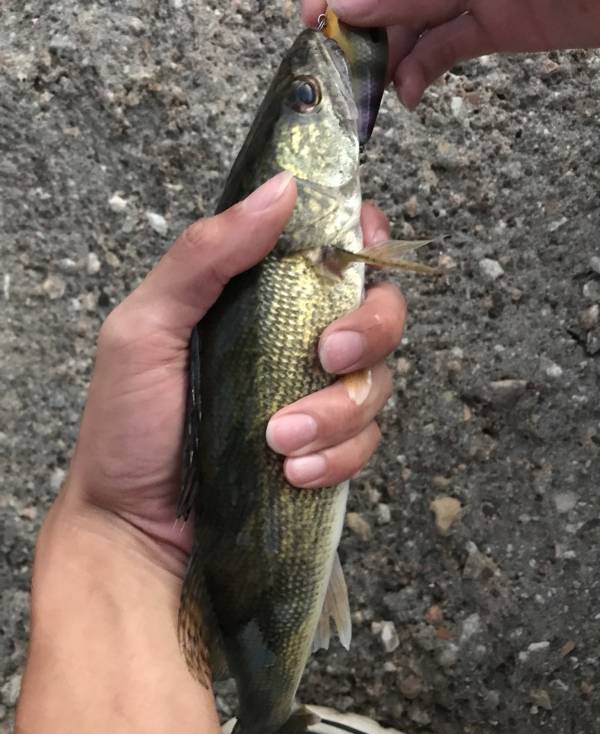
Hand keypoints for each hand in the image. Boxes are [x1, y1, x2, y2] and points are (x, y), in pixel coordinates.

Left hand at [14, 172, 405, 733]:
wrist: (135, 527)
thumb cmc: (129, 423)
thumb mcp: (144, 327)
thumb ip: (204, 256)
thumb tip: (280, 189)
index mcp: (258, 300)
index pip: (333, 250)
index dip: (360, 240)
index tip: (356, 248)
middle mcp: (296, 343)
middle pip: (380, 313)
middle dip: (369, 331)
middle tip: (325, 356)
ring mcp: (315, 400)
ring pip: (378, 385)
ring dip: (337, 412)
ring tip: (278, 441)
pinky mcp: (327, 454)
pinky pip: (366, 444)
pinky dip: (337, 458)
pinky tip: (291, 474)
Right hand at [302, 0, 599, 108]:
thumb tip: (351, 7)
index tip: (312, 18)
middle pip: (391, 0)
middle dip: (361, 34)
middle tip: (339, 72)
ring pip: (414, 27)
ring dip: (390, 62)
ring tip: (373, 93)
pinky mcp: (495, 25)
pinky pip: (448, 46)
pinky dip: (425, 72)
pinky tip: (409, 94)